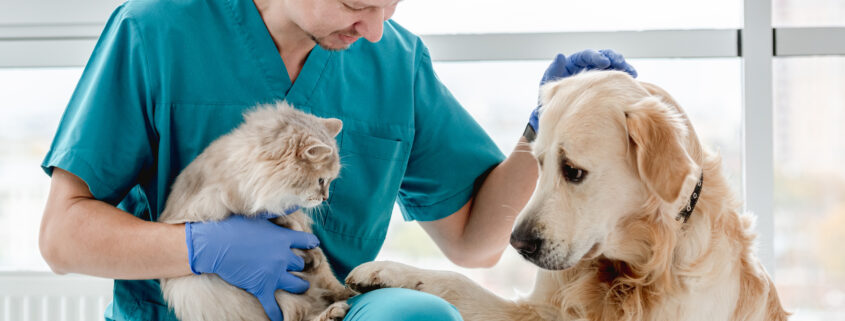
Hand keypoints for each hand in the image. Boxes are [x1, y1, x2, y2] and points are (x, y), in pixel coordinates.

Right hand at [186, 210, 316, 320]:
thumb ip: (279, 211)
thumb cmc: (234, 226)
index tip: (310, 245)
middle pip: (301, 264)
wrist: (214, 244)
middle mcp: (283, 257)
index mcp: (284, 238)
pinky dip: (277, 314)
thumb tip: (294, 202)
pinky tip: (280, 320)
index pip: (308, 242)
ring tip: (300, 286)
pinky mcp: (261, 287)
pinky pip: (273, 305)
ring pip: (297, 284)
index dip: (310, 244)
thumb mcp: (259, 215)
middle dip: (299, 265)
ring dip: (299, 286)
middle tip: (297, 266)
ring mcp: (273, 274)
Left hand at [527, 49, 636, 135]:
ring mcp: (596, 75)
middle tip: (621, 65)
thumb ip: (554, 71)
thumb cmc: (550, 103)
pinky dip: (624, 76)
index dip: (595, 56)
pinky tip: (633, 80)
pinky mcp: (604, 83)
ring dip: (622, 66)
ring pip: (611, 65)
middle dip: (612, 58)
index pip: (585, 56)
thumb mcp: (549, 88)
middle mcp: (585, 67)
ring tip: (631, 72)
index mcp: (572, 65)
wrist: (558, 120)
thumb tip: (560, 56)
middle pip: (601, 56)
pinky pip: (615, 77)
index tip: (604, 62)